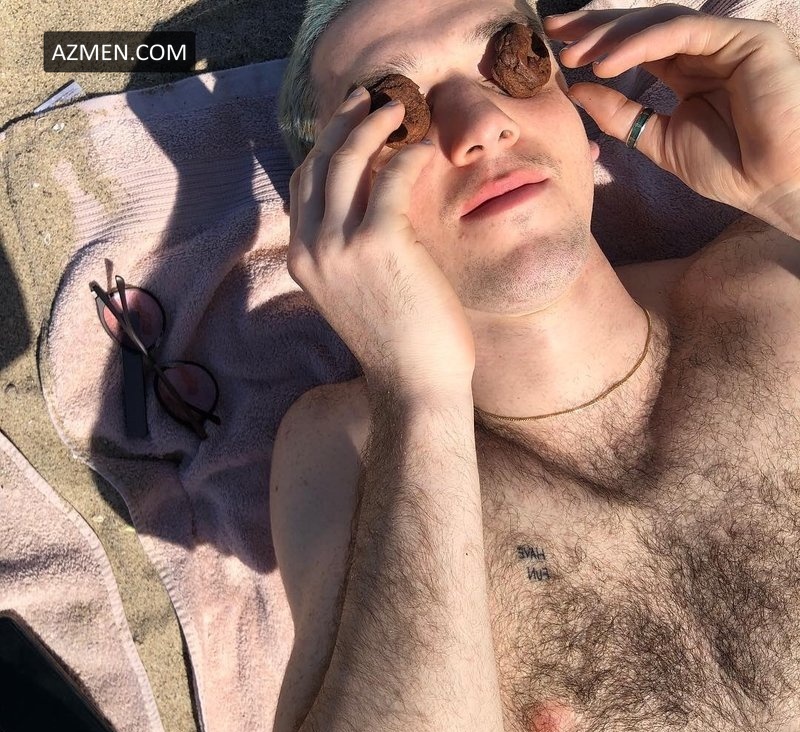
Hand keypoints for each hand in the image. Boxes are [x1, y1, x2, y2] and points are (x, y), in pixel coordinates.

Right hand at [288, 90, 475, 396]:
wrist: (413, 382)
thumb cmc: (396, 337)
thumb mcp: (355, 289)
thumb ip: (348, 247)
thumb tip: (370, 199)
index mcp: (303, 258)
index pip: (303, 184)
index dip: (325, 146)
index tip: (349, 122)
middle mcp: (312, 248)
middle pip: (319, 161)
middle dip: (343, 121)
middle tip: (372, 98)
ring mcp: (340, 246)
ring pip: (347, 159)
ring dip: (373, 123)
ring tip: (400, 108)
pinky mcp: (379, 244)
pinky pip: (391, 178)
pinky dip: (409, 155)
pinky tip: (425, 150)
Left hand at [544, 4, 799, 225]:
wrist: (769, 183)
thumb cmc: (725, 167)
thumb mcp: (656, 140)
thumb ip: (619, 114)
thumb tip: (577, 90)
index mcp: (685, 70)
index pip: (633, 47)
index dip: (596, 44)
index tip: (557, 49)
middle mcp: (703, 49)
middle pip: (641, 27)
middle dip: (596, 27)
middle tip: (553, 31)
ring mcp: (725, 40)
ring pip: (659, 23)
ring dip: (612, 35)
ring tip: (574, 54)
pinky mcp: (744, 38)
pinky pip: (682, 32)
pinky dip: (640, 44)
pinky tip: (606, 62)